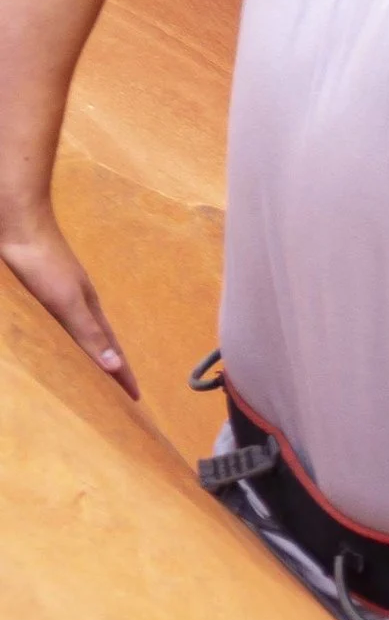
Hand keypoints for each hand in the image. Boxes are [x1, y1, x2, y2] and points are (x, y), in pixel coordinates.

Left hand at [1, 208, 138, 396]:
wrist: (20, 222)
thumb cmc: (42, 261)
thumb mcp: (66, 302)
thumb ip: (89, 333)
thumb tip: (116, 367)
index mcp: (90, 307)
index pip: (112, 348)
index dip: (123, 373)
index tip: (136, 397)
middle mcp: (83, 300)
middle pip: (105, 338)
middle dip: (116, 362)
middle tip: (125, 384)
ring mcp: (67, 289)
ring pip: (88, 325)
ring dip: (99, 344)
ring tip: (103, 359)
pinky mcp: (49, 280)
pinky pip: (70, 314)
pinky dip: (78, 328)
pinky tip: (68, 323)